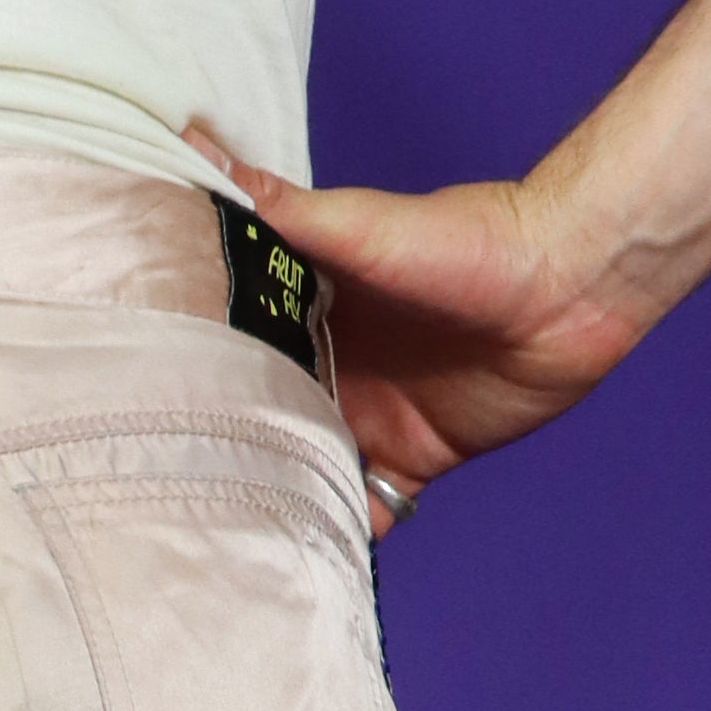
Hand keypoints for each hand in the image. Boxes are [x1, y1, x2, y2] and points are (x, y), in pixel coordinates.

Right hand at [186, 130, 641, 532]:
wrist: (570, 290)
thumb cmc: (473, 243)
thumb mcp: (363, 228)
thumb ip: (284, 210)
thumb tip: (199, 147)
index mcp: (306, 306)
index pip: (232, 343)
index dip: (192, 375)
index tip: (141, 409)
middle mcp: (330, 364)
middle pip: (260, 418)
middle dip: (225, 455)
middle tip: (169, 497)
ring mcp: (369, 416)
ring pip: (305, 471)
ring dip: (278, 503)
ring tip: (226, 542)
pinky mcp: (412, 459)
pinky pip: (367, 510)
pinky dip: (342, 536)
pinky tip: (308, 563)